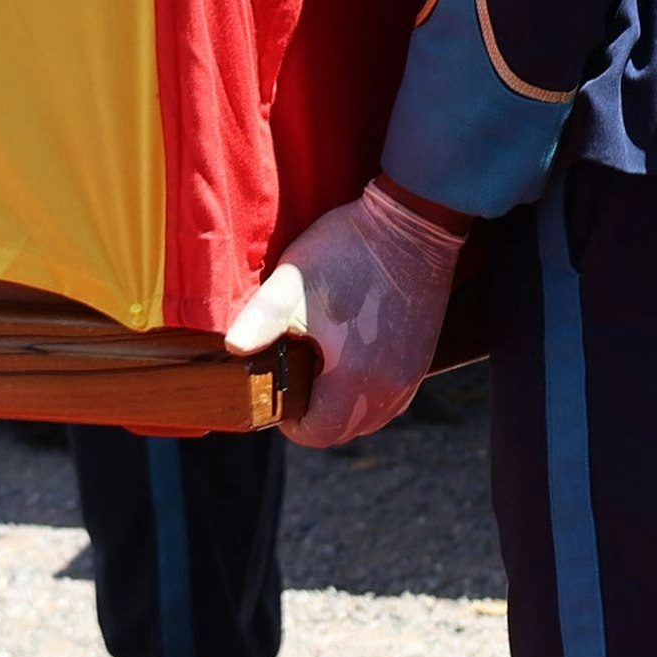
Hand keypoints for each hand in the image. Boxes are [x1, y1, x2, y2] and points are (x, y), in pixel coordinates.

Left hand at [222, 177, 469, 449]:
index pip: (320, 433)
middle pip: (347, 430)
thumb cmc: (349, 251)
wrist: (413, 223)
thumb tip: (233, 348)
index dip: (292, 424)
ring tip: (322, 369)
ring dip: (344, 407)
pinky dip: (369, 392)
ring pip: (372, 416)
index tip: (278, 394)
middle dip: (317, 416)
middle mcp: (390, 386)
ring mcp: (412, 373)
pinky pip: (392, 397)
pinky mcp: (423, 357)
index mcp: (356, 377)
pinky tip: (352, 359)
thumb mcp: (293, 282)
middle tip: (295, 380)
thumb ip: (262, 319)